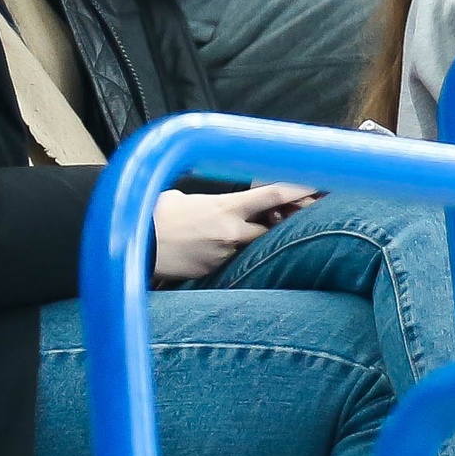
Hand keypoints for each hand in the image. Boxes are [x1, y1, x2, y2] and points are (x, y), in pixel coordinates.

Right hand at [152, 183, 315, 281]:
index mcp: (227, 207)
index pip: (274, 195)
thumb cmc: (158, 214)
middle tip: (285, 218)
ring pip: (253, 249)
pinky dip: (232, 257)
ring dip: (252, 243)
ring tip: (235, 235)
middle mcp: (232, 232)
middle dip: (281, 225)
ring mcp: (224, 255)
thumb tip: (228, 203)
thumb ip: (216, 201)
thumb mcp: (189, 198)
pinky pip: (233, 264)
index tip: (319, 184)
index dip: (300, 189)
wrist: (135, 242)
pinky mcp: (213, 272)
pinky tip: (215, 250)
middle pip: (274, 230)